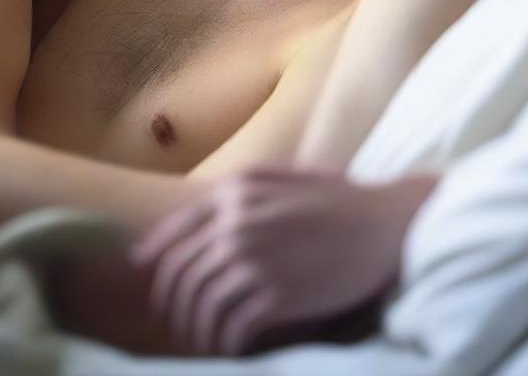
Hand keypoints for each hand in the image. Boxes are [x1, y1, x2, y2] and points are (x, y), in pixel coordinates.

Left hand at [130, 166, 437, 355]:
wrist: (385, 224)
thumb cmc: (340, 202)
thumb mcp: (286, 178)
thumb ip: (244, 191)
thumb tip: (205, 209)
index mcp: (237, 192)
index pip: (176, 230)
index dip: (154, 256)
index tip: (143, 274)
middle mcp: (237, 223)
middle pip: (181, 272)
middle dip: (172, 302)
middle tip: (177, 320)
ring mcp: (254, 259)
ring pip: (201, 303)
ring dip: (196, 329)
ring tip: (204, 341)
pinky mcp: (276, 295)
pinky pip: (232, 326)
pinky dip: (225, 343)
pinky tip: (233, 348)